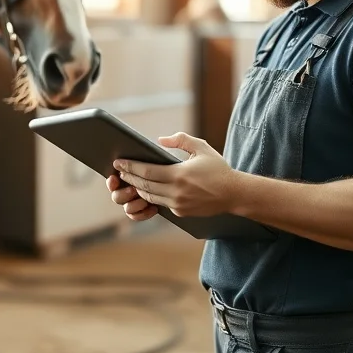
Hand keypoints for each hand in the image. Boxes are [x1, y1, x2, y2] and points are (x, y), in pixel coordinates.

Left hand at [113, 132, 236, 217]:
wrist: (234, 194)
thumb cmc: (218, 169)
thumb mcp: (201, 148)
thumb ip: (181, 140)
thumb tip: (160, 140)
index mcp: (179, 175)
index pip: (147, 171)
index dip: (130, 167)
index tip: (118, 162)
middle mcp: (176, 192)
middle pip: (144, 185)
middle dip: (129, 177)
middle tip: (119, 171)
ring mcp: (177, 204)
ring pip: (150, 196)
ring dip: (138, 188)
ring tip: (130, 179)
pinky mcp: (181, 212)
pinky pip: (161, 203)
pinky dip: (151, 196)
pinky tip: (146, 189)